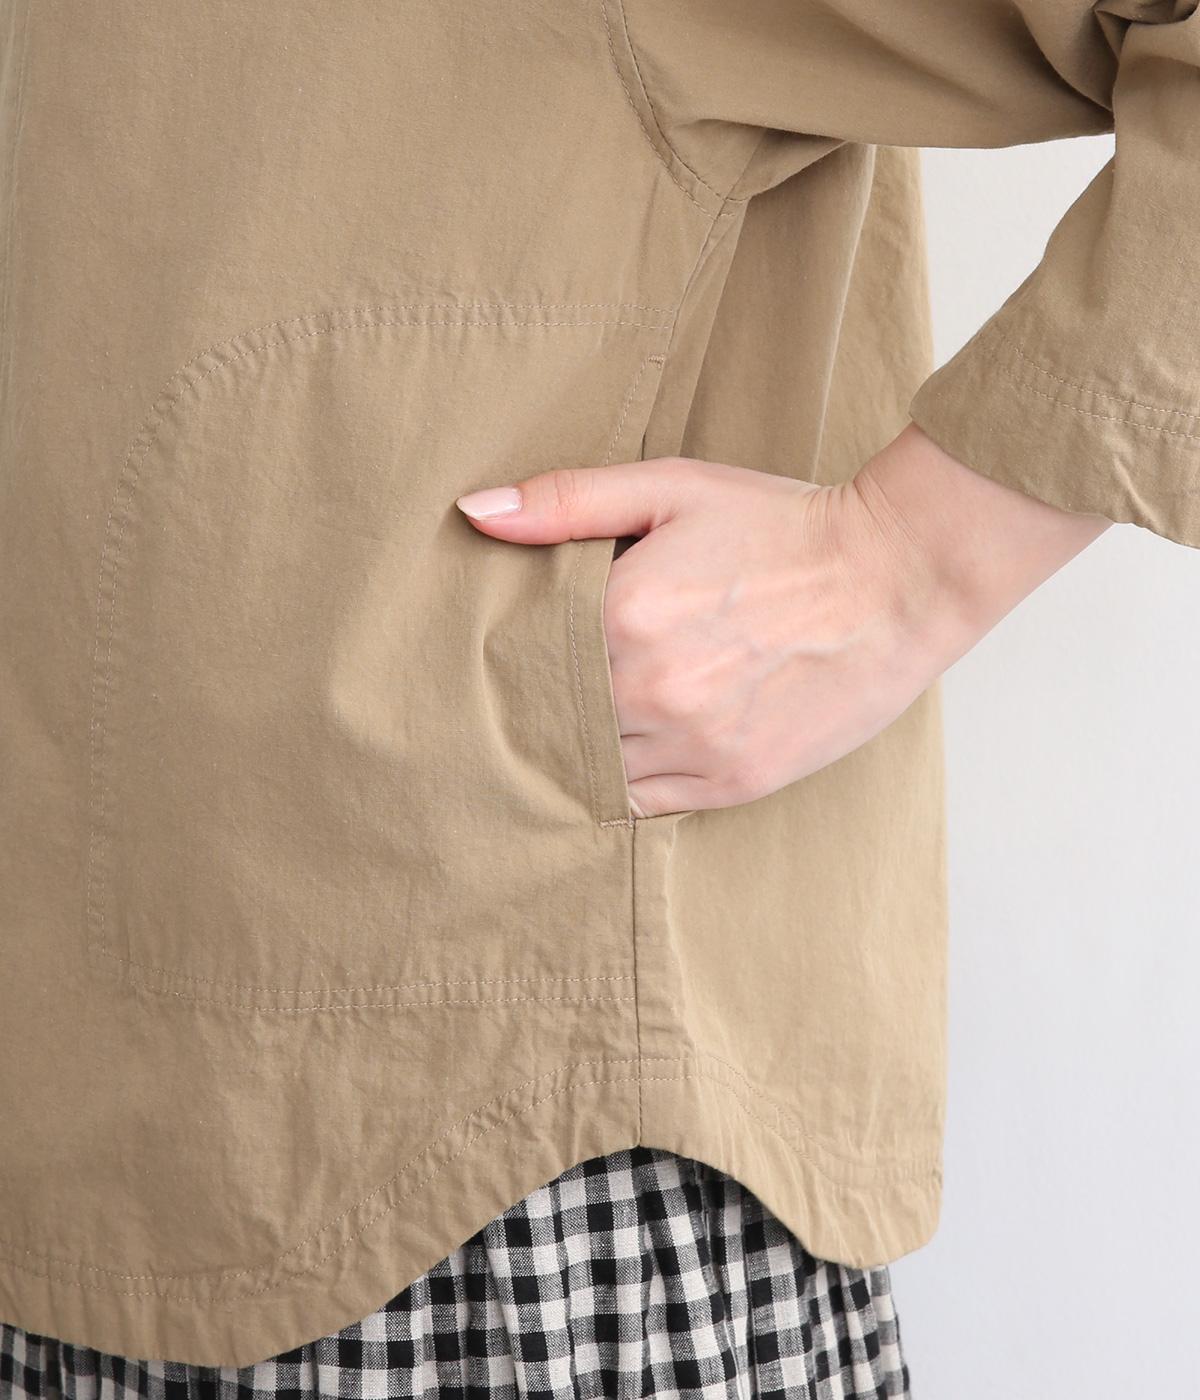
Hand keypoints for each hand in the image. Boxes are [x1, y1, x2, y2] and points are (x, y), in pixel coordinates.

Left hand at [455, 423, 1110, 817]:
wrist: (897, 576)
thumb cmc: (782, 527)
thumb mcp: (672, 489)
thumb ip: (566, 503)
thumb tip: (473, 511)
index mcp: (625, 616)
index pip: (525, 660)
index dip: (513, 659)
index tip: (505, 656)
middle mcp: (653, 691)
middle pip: (553, 721)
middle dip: (541, 708)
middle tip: (534, 694)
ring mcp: (696, 746)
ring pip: (593, 770)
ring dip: (580, 750)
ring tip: (580, 723)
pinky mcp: (735, 782)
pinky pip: (645, 804)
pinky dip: (625, 783)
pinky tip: (625, 754)